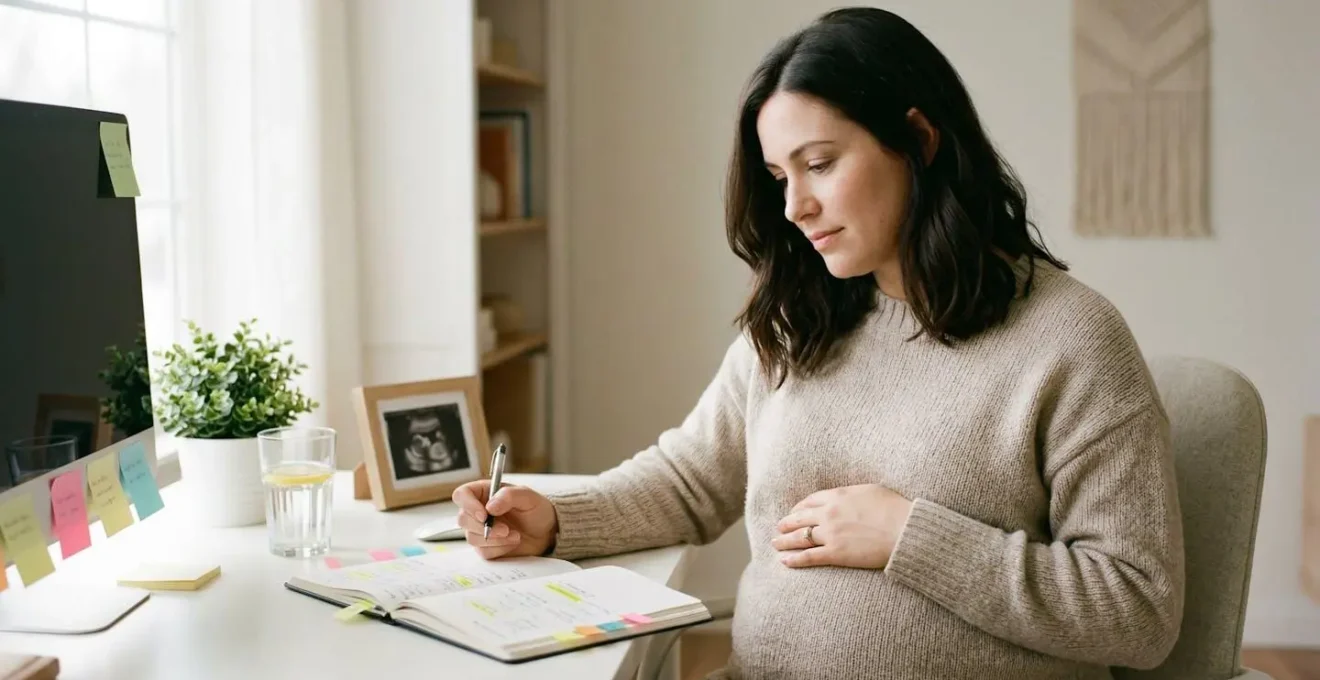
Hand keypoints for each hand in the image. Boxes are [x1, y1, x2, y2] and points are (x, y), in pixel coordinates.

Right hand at [451, 480, 558, 559]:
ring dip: (495, 539)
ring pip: (472, 537)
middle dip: (484, 527)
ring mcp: (479, 530)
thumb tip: (489, 507)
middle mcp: (478, 511)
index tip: (484, 515)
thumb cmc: (537, 510)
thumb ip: (508, 496)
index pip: (462, 495)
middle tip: (506, 529)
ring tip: (515, 535)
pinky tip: (513, 542)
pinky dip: (500, 548)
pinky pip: (483, 552)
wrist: (546, 532)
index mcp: (484, 493)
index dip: (468, 505)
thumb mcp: (528, 497)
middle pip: (463, 519)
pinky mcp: (486, 547)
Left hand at [772, 484, 913, 568]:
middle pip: (799, 518)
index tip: (794, 512)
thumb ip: (852, 493)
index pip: (809, 501)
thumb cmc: (895, 509)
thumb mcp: (871, 491)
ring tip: (776, 544)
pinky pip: (809, 557)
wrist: (905, 530)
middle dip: (786, 524)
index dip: (798, 508)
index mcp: (838, 496)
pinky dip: (794, 559)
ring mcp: (831, 533)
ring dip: (784, 541)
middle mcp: (829, 513)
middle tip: (779, 528)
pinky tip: (784, 561)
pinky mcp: (836, 553)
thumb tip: (846, 497)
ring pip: (800, 537)